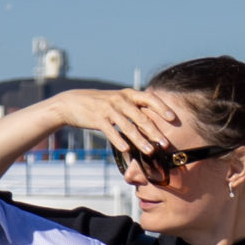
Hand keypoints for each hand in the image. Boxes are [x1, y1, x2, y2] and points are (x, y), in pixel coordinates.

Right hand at [39, 87, 188, 158]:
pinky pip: (111, 131)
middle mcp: (120, 100)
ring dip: (140, 140)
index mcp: (129, 94)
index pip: (150, 98)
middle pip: (142, 117)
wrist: (71, 103)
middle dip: (155, 132)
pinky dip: (119, 140)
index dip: (162, 108)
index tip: (173, 118)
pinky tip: (126, 149)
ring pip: (128, 126)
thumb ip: (136, 108)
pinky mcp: (97, 118)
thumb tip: (155, 121)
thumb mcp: (119, 101)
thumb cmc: (101, 104)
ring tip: (151, 151)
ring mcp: (108, 109)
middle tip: (166, 144)